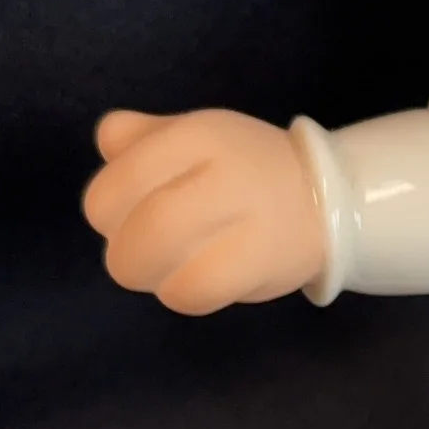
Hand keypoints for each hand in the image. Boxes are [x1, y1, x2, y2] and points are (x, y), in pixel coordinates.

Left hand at [82, 109, 326, 313]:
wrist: (324, 200)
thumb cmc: (242, 170)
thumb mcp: (192, 136)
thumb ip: (142, 136)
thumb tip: (108, 139)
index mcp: (197, 135)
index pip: (116, 184)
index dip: (105, 212)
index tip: (121, 218)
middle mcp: (222, 172)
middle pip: (139, 229)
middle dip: (125, 252)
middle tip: (140, 252)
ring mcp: (246, 220)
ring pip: (161, 263)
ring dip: (151, 275)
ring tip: (169, 266)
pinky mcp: (262, 264)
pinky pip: (193, 292)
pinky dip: (180, 292)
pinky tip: (193, 281)